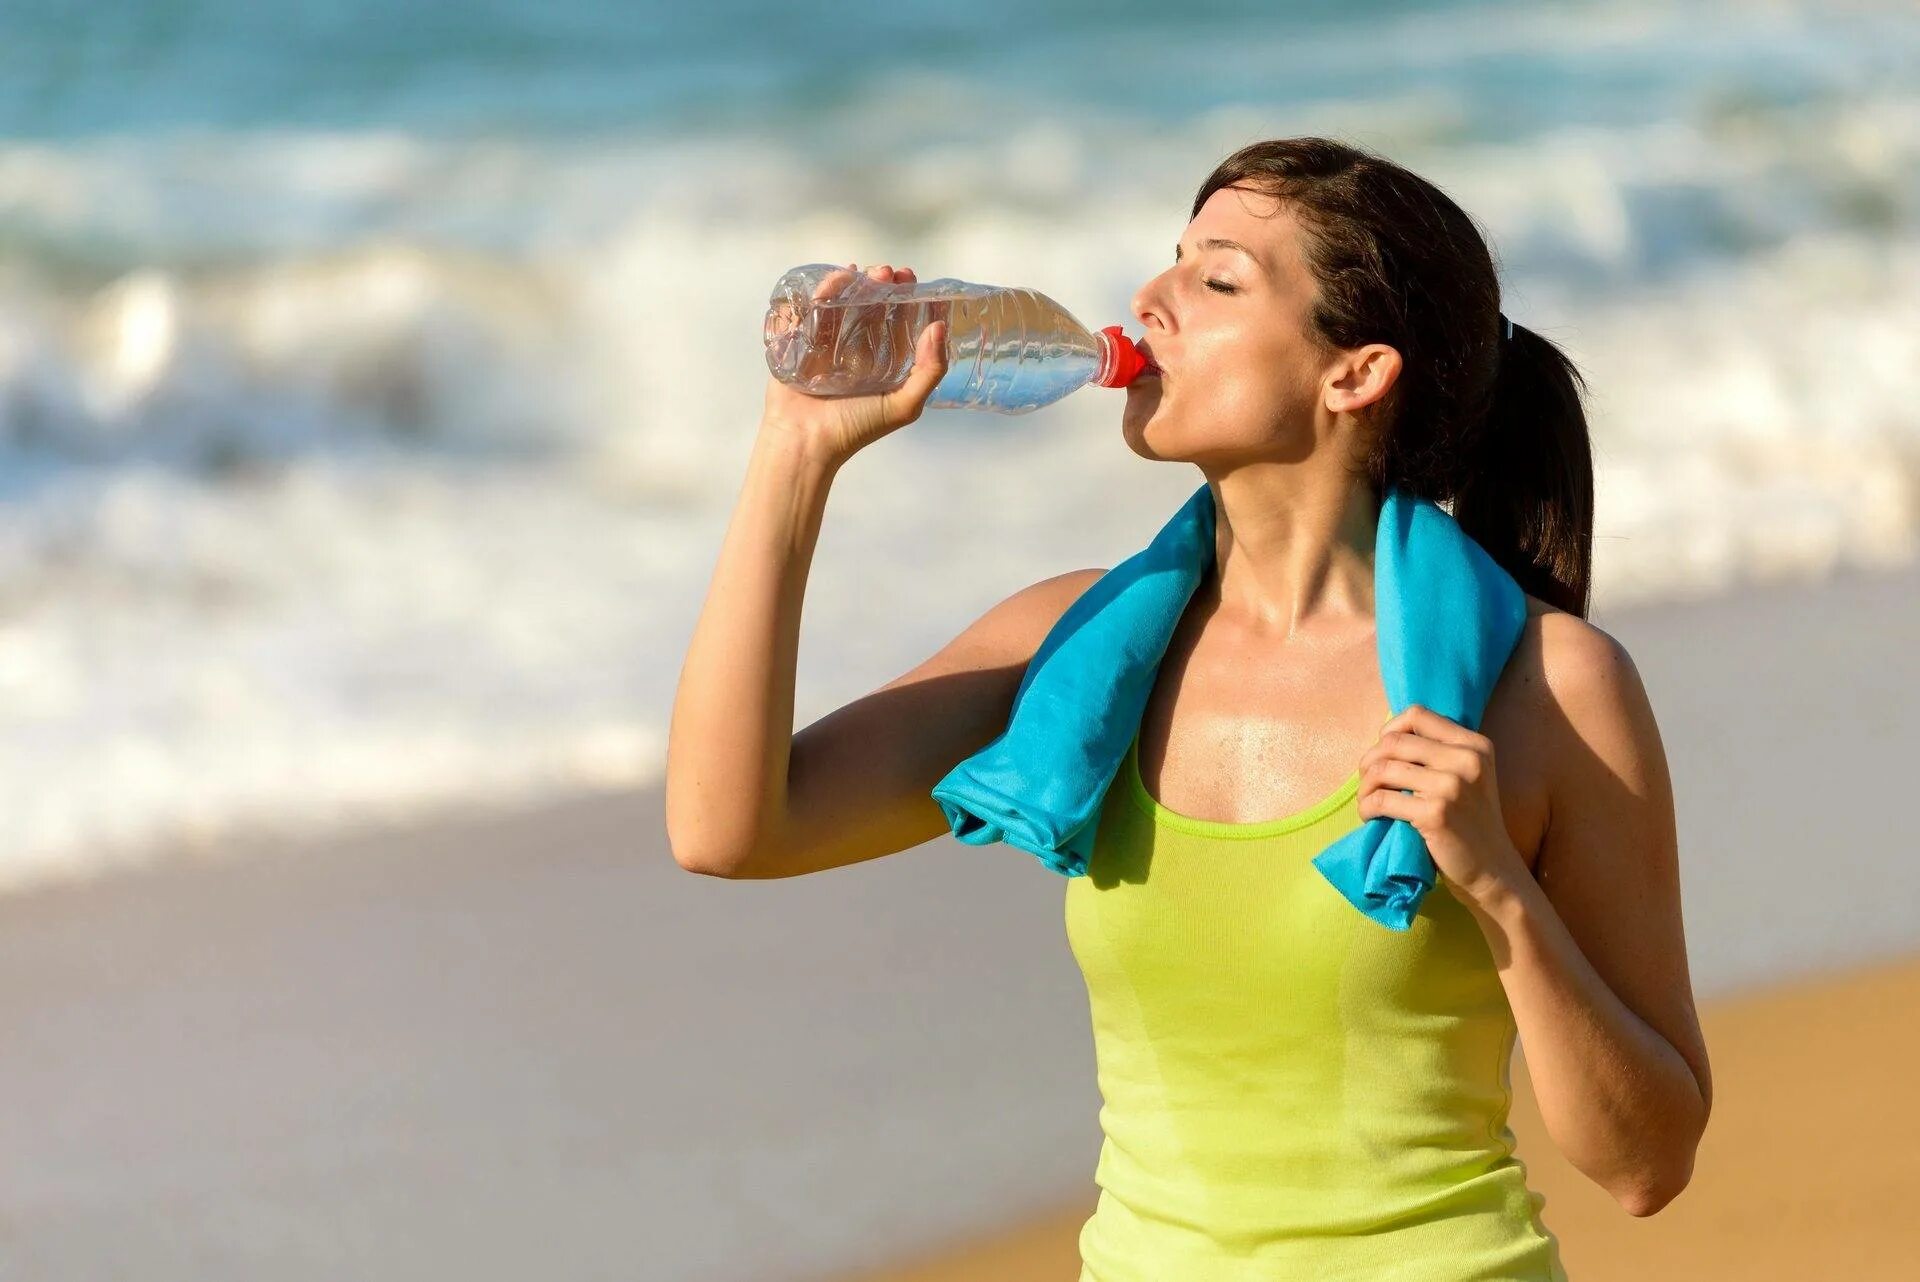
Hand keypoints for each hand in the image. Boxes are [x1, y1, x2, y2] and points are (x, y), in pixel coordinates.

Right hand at [760, 262, 949, 467]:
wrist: (805, 442)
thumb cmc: (854, 429)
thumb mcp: (904, 405)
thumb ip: (929, 371)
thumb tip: (939, 326)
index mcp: (884, 363)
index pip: (901, 322)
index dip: (910, 300)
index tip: (915, 282)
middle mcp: (858, 350)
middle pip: (873, 306)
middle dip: (884, 285)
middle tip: (891, 273)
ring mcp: (828, 344)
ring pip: (844, 302)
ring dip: (856, 282)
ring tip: (866, 272)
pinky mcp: (801, 342)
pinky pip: (813, 309)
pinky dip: (823, 291)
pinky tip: (835, 279)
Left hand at [1356, 703, 1531, 908]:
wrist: (1494, 872)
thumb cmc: (1471, 825)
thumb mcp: (1469, 778)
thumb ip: (1440, 754)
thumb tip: (1385, 738)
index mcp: (1475, 745)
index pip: (1418, 714)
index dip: (1390, 730)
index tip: (1383, 754)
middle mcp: (1466, 759)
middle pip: (1394, 741)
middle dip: (1370, 760)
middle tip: (1367, 782)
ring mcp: (1452, 786)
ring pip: (1383, 769)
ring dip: (1364, 787)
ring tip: (1366, 802)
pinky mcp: (1435, 813)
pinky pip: (1381, 799)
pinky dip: (1367, 807)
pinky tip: (1370, 817)